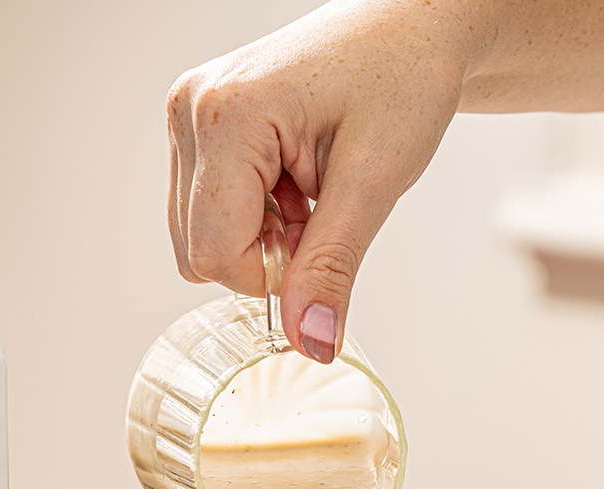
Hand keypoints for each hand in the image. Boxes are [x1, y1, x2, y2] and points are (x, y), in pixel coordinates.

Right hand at [166, 1, 473, 363]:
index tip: (324, 244)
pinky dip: (255, 213)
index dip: (272, 275)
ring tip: (313, 189)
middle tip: (324, 211)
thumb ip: (331, 266)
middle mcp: (192, 109)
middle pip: (196, 249)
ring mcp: (190, 112)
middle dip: (264, 255)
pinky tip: (296, 179)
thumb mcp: (374, 181)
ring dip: (260, 236)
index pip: (213, 252)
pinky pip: (207, 206)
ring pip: (199, 233)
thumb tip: (310, 342)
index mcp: (227, 115)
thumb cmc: (403, 76)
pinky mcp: (200, 121)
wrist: (413, 27)